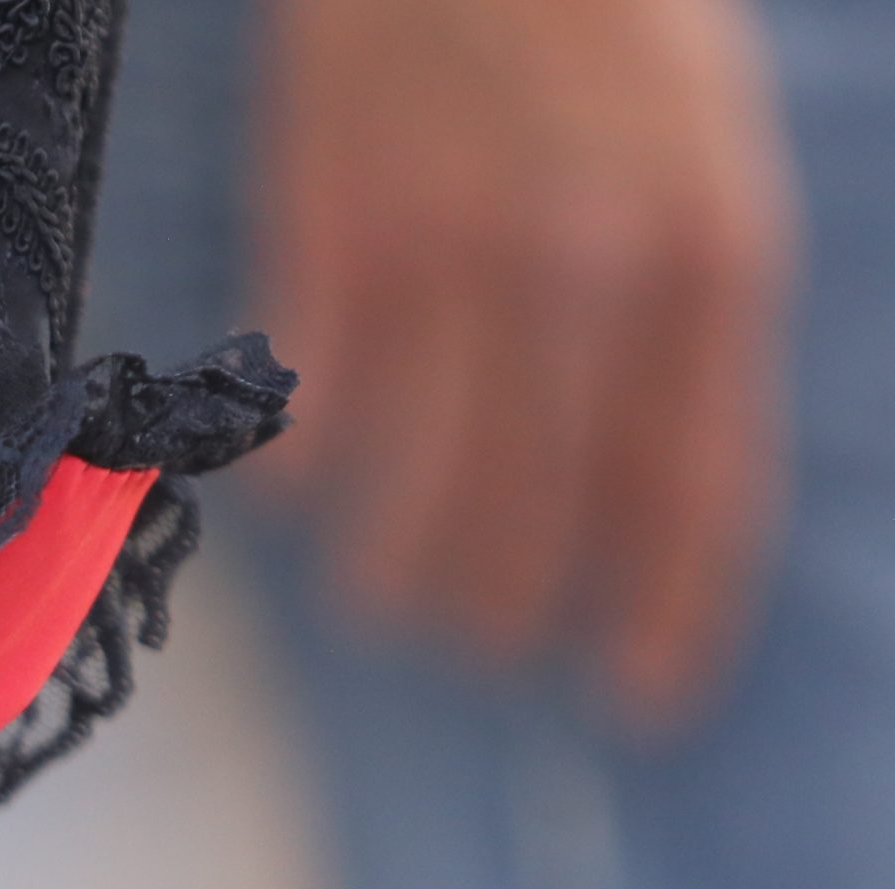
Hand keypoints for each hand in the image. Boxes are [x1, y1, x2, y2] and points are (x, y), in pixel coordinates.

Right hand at [257, 0, 800, 727]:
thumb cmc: (604, 6)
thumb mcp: (704, 145)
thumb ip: (685, 307)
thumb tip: (632, 484)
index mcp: (710, 243)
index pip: (694, 485)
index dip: (668, 614)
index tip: (638, 698)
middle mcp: (586, 262)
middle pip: (539, 516)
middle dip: (505, 611)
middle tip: (480, 639)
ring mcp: (445, 245)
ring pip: (409, 490)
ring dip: (391, 574)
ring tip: (384, 596)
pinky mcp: (325, 226)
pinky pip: (302, 411)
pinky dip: (298, 474)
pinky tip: (303, 484)